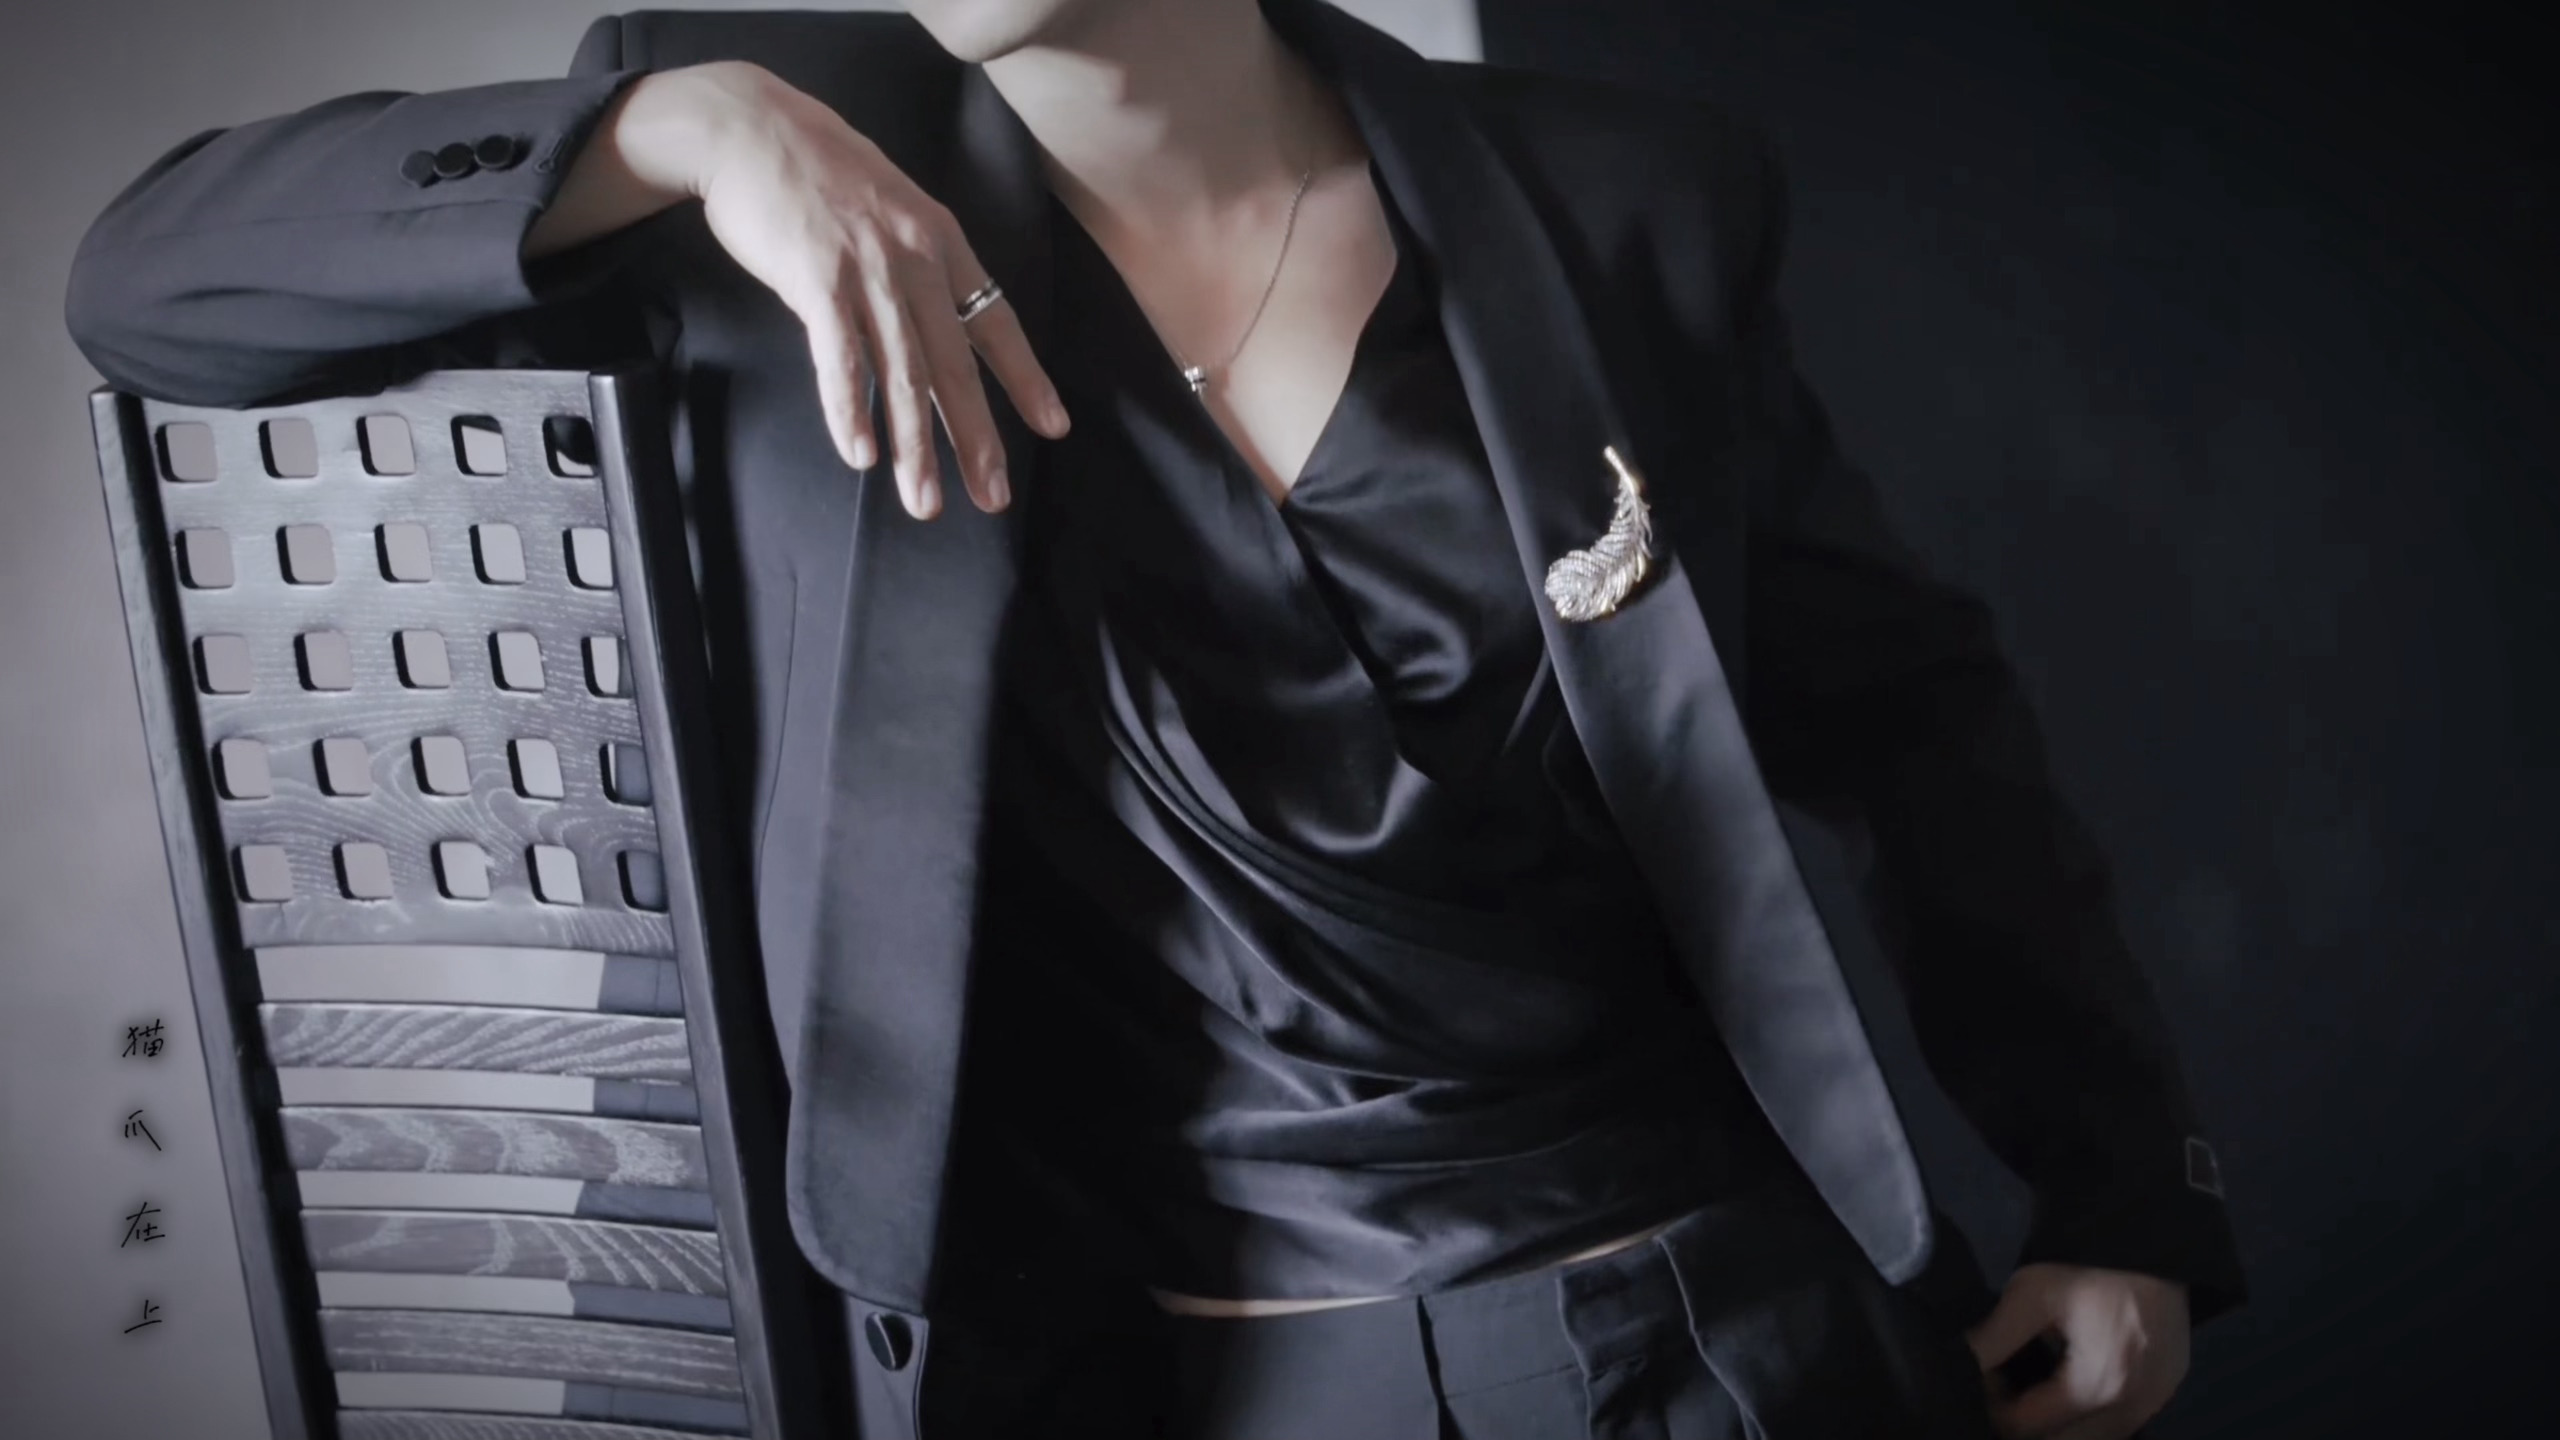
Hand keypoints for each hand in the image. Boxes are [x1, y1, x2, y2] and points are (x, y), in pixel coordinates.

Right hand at [625, 61, 1070, 517]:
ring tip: (925, 502)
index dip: (1025, 379)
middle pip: (955, 364)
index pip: (997, 323)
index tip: (1053, 428)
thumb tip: (928, 321)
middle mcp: (916, 260)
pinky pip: (840, 358)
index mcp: (943, 243)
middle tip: (994, 497)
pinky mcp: (816, 279)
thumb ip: (915, 265)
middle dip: (977, 439)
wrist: (751, 125)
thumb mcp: (892, 208)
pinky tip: (861, 454)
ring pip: (902, 374)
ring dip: (915, 447)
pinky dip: (851, 409)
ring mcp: (868, 270)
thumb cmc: (817, 171)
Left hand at [1965, 1263, 2189, 1439]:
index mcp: (2098, 1386)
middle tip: (2002, 1390)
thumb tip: (1956, 1366)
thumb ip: (1991, 1339)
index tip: (1981, 1380)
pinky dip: (2088, 1418)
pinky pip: (2119, 1424)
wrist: (2153, 1239)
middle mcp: (2131, 1409)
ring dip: (2058, 1426)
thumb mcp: (2031, 1293)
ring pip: (2093, 1439)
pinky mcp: (2166, 1391)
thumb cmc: (2089, 1263)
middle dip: (2026, 1425)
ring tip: (2031, 1390)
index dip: (1994, 1408)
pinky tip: (2067, 1388)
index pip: (2028, 1427)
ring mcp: (2155, 1403)